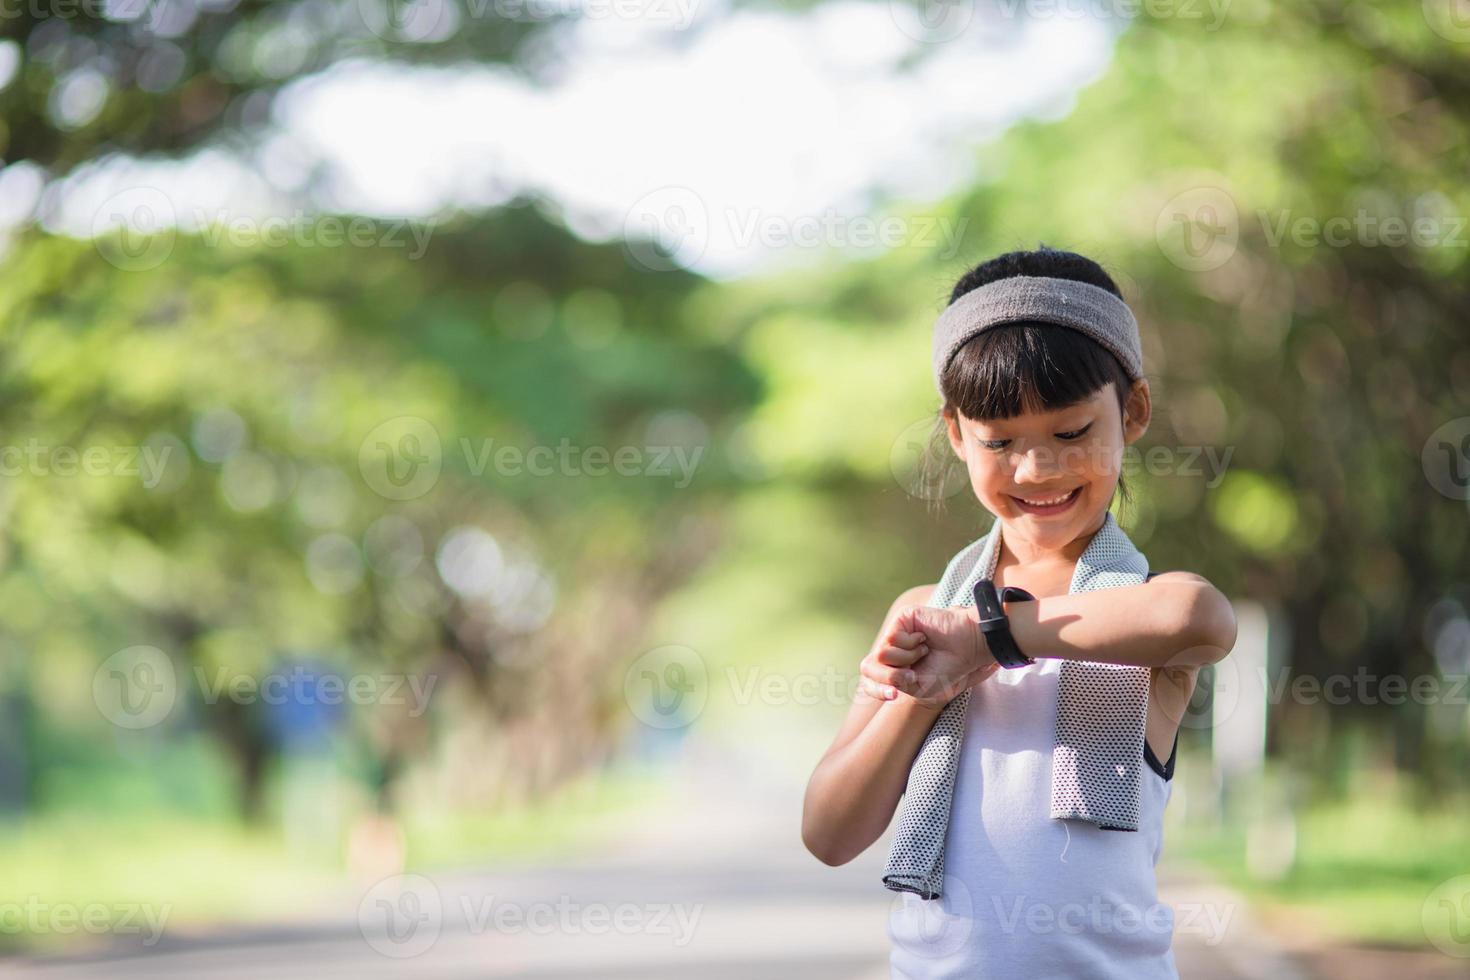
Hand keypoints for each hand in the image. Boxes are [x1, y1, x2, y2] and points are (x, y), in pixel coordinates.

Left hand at [859, 606, 997, 708]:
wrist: (966, 649)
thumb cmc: (945, 669)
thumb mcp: (917, 688)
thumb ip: (893, 682)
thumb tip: (879, 661)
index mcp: (891, 668)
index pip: (868, 680)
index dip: (875, 690)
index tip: (894, 695)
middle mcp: (889, 649)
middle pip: (868, 667)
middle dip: (889, 676)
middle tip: (911, 676)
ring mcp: (893, 633)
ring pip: (881, 653)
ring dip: (907, 659)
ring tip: (923, 652)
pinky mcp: (900, 619)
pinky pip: (892, 638)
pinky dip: (911, 645)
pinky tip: (923, 639)